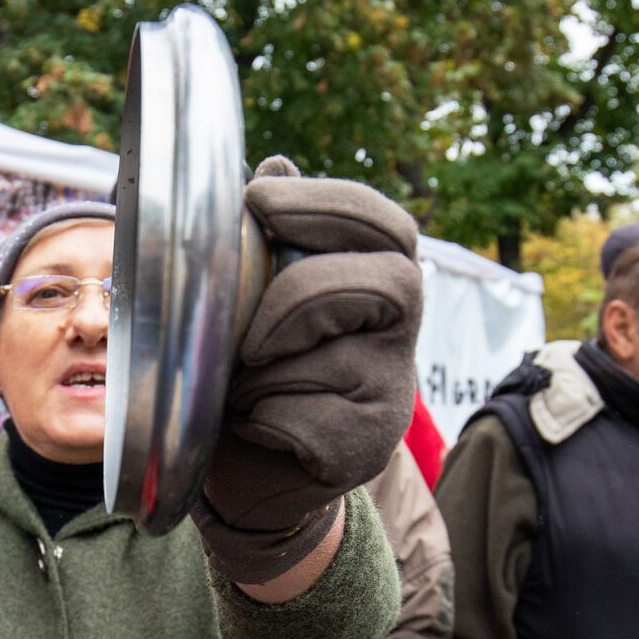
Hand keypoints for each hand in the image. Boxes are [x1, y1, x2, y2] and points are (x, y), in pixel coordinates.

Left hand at [191, 156, 421, 583]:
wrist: (247, 474)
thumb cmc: (249, 375)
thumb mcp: (250, 301)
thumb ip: (271, 240)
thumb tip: (277, 164)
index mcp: (374, 284)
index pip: (387, 225)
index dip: (331, 204)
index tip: (258, 200)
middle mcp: (399, 336)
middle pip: (391, 283)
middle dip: (302, 295)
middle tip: (247, 332)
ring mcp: (391, 394)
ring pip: (338, 360)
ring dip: (267, 372)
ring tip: (239, 387)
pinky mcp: (366, 449)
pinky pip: (308, 420)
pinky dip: (261, 421)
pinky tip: (250, 427)